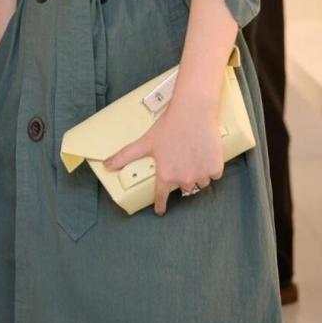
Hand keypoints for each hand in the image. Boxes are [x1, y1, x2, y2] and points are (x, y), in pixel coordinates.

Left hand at [104, 99, 224, 215]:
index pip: (161, 196)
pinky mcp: (215, 168)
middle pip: (185, 187)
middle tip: (182, 161)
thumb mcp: (145, 142)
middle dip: (183, 177)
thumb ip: (125, 156)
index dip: (160, 204)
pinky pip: (214, 174)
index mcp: (166, 175)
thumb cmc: (168, 126)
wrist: (193, 112)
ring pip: (200, 182)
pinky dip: (211, 167)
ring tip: (194, 156)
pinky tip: (206, 154)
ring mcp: (201, 174)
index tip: (160, 211)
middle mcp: (184, 179)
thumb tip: (105, 165)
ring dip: (198, 174)